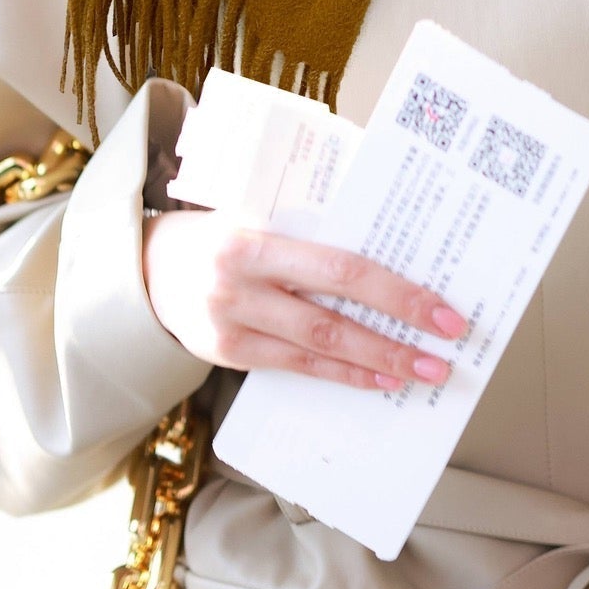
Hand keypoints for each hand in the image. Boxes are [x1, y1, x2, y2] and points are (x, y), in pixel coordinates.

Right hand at [141, 208, 467, 391]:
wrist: (143, 263)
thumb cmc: (219, 226)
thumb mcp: (257, 208)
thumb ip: (312, 220)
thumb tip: (389, 226)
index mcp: (253, 239)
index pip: (339, 269)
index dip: (395, 292)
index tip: (441, 308)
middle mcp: (239, 285)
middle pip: (333, 316)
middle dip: (396, 335)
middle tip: (445, 348)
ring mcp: (230, 325)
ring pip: (318, 350)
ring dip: (376, 363)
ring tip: (421, 370)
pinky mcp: (226, 354)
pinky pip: (295, 369)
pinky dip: (341, 375)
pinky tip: (376, 380)